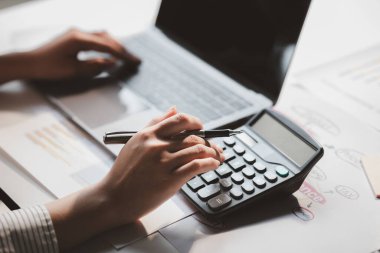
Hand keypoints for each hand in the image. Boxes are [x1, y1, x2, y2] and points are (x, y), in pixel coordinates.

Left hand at [27, 29, 140, 79]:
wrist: (30, 63)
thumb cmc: (49, 67)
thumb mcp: (75, 70)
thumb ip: (95, 66)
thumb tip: (112, 63)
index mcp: (79, 39)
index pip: (107, 46)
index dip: (123, 55)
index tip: (134, 61)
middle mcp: (79, 33)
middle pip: (107, 38)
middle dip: (122, 49)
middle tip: (134, 59)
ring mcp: (76, 34)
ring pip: (102, 36)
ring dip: (115, 45)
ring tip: (125, 56)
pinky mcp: (74, 38)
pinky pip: (95, 39)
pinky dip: (106, 45)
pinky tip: (110, 52)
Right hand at [101, 107, 224, 223]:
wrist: (114, 198)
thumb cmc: (124, 172)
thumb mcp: (135, 142)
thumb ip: (155, 124)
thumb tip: (173, 109)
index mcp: (149, 135)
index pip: (179, 120)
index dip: (195, 121)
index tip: (201, 126)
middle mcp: (157, 146)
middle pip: (192, 137)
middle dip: (208, 141)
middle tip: (214, 147)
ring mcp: (164, 162)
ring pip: (198, 150)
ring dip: (213, 152)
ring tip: (216, 156)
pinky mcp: (170, 179)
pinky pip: (197, 166)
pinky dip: (210, 163)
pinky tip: (213, 164)